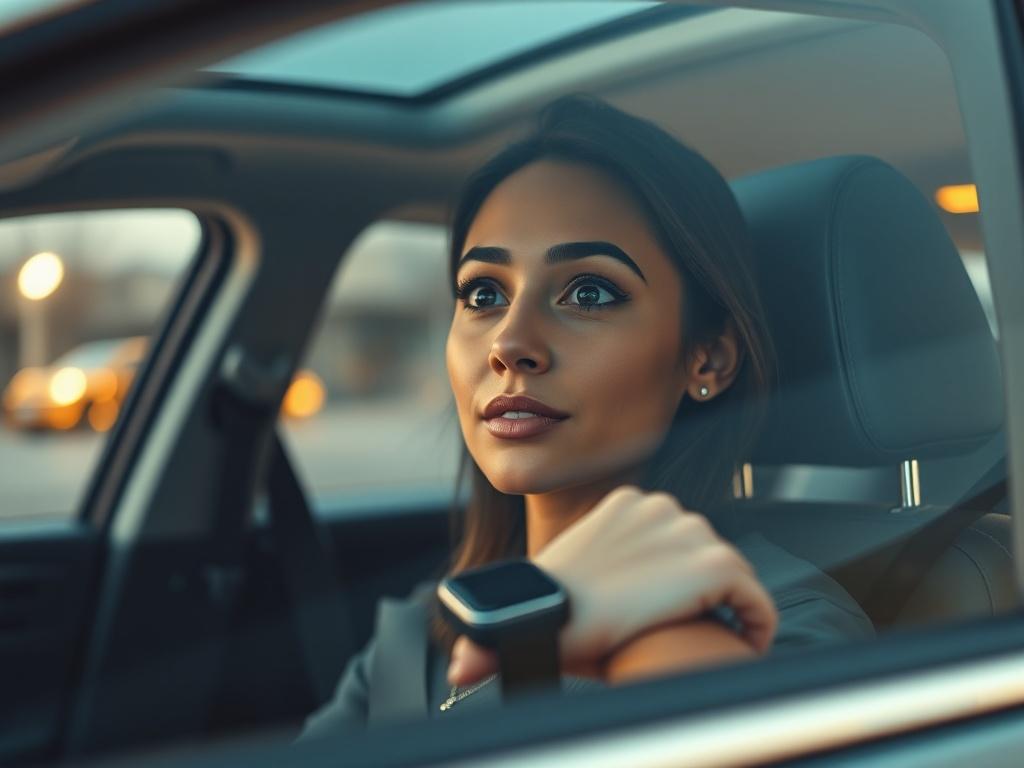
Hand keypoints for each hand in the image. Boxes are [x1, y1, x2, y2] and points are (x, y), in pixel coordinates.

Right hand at [447, 485, 776, 686]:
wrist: (554, 616)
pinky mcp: (716, 566)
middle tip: (681, 631)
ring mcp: (692, 534)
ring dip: (724, 607)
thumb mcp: (550, 590)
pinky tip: (742, 646)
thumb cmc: (549, 610)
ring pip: (730, 577)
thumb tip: (465, 665)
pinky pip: (755, 600)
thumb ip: (543, 602)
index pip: (670, 537)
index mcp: (626, 504)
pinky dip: (757, 625)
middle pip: (700, 553)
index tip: (664, 611)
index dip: (672, 577)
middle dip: (697, 592)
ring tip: (706, 639)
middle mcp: (663, 509)